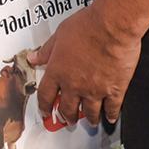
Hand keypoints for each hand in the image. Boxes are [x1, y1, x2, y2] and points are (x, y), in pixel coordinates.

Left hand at [30, 3, 139, 126]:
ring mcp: (95, 89)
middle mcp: (74, 84)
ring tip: (88, 121)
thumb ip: (46, 50)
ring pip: (89, 112)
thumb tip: (33, 58)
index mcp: (57, 71)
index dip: (44, 107)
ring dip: (88, 118)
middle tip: (67, 120)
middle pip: (67, 108)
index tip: (45, 113)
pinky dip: (110, 114)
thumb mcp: (58, 36)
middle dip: (66, 116)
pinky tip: (110, 117)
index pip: (45, 95)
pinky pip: (112, 108)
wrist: (111, 28)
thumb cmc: (85, 27)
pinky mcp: (115, 89)